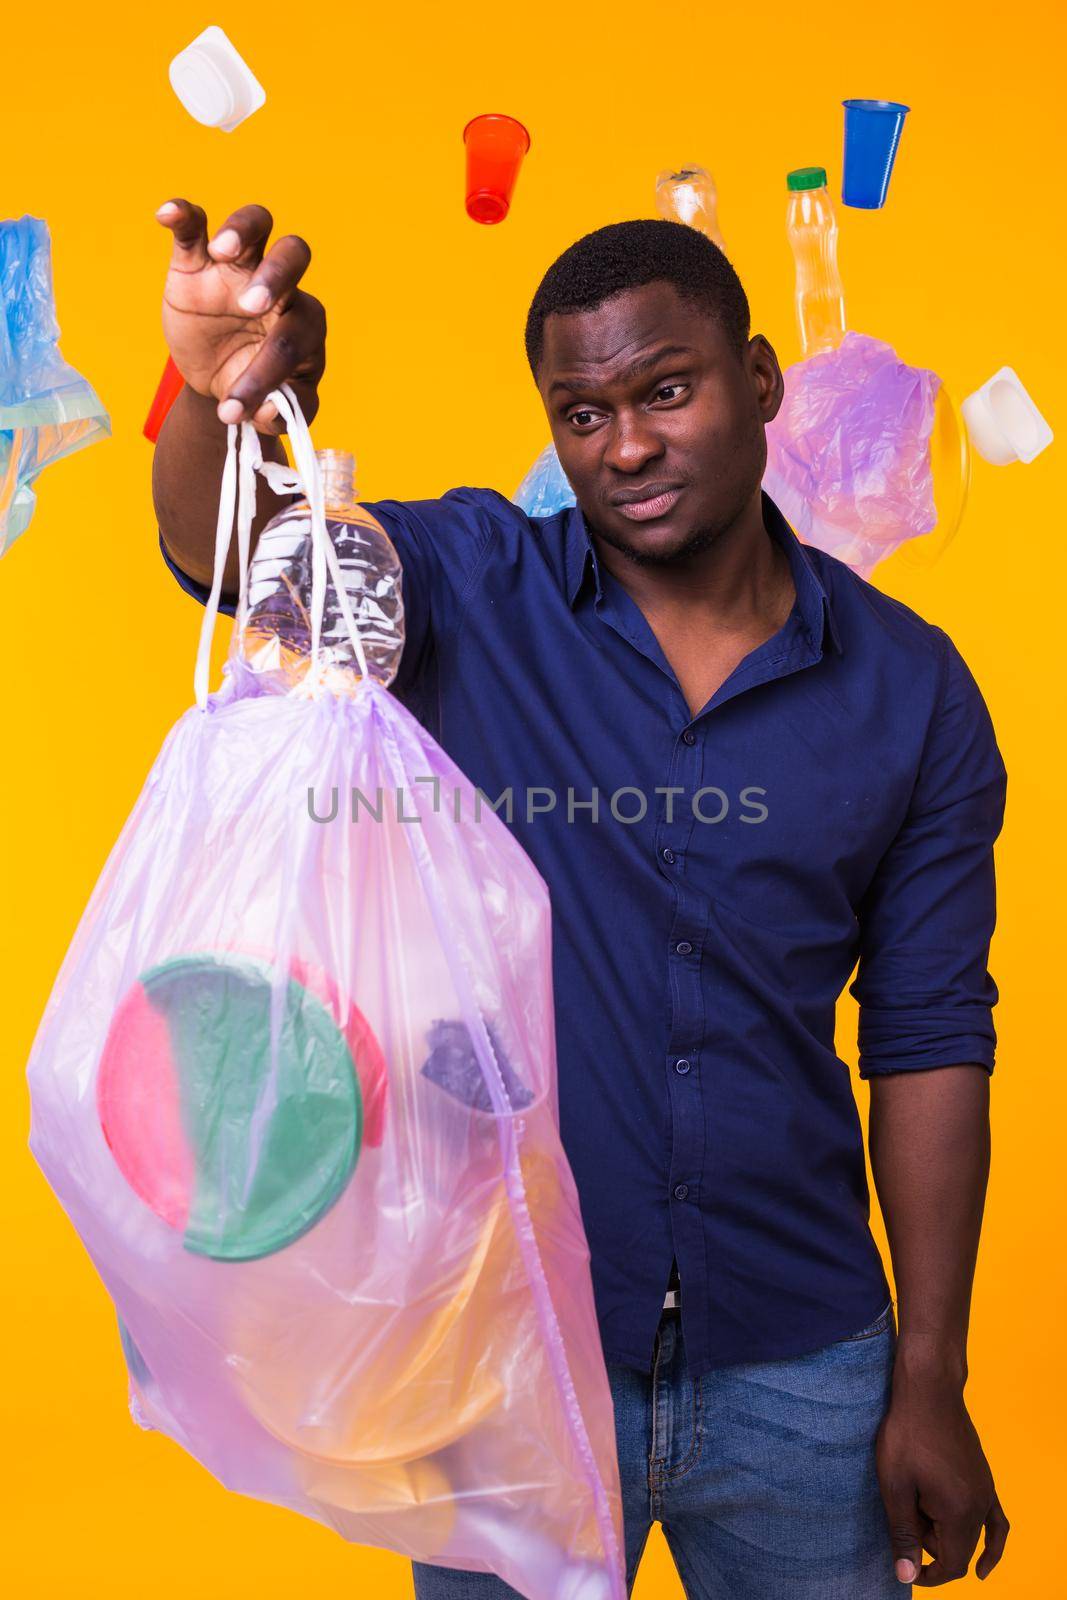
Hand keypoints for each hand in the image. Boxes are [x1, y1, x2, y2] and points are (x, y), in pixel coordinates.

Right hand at [156, 199, 325, 433]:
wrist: (220, 379)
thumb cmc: (256, 388)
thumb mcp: (271, 410)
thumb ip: (283, 413)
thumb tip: (268, 411)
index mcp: (302, 324)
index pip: (293, 336)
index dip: (266, 373)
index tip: (236, 405)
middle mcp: (278, 287)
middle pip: (293, 255)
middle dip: (276, 276)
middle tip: (249, 306)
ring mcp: (239, 268)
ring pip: (256, 224)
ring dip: (241, 230)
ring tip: (220, 252)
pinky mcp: (198, 260)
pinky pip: (195, 225)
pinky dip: (183, 214)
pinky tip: (166, 215)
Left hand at [877, 1378, 1008, 1584]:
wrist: (929, 1390)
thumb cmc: (907, 1434)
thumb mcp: (895, 1486)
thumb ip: (903, 1534)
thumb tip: (907, 1576)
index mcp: (960, 1513)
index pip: (951, 1565)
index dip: (928, 1575)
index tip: (906, 1568)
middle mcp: (981, 1506)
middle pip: (957, 1548)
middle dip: (928, 1543)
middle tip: (902, 1508)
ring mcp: (986, 1491)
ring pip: (969, 1533)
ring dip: (943, 1532)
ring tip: (918, 1504)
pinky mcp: (984, 1478)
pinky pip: (996, 1521)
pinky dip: (991, 1544)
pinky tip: (984, 1565)